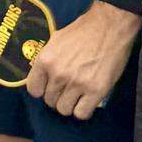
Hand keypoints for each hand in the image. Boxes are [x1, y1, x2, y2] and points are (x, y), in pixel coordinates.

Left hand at [26, 1, 139, 118]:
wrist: (108, 28)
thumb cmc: (82, 32)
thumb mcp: (56, 40)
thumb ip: (47, 59)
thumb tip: (40, 75)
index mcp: (46, 59)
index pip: (33, 89)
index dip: (41, 90)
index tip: (48, 87)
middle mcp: (58, 73)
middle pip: (49, 101)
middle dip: (57, 96)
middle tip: (66, 89)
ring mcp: (77, 84)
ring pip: (64, 110)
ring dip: (70, 104)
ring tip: (76, 95)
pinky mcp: (95, 91)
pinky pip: (81, 114)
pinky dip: (83, 110)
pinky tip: (86, 100)